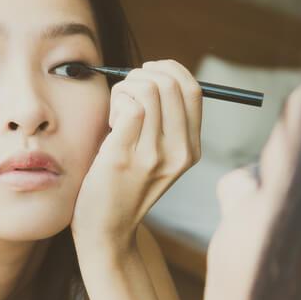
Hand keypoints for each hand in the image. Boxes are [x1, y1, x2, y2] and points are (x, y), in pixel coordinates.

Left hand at [71, 59, 201, 256]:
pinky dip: (116, 101)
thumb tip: (155, 73)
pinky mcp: (124, 156)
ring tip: (116, 111)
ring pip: (148, 90)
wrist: (106, 229)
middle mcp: (179, 153)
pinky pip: (130, 105)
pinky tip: (110, 123)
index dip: (170, 70)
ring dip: (125, 88)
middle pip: (171, 84)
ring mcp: (153, 156)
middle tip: (125, 92)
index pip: (194, 90)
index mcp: (191, 150)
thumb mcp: (157, 155)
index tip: (148, 72)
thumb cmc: (124, 184)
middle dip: (142, 75)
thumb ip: (164, 121)